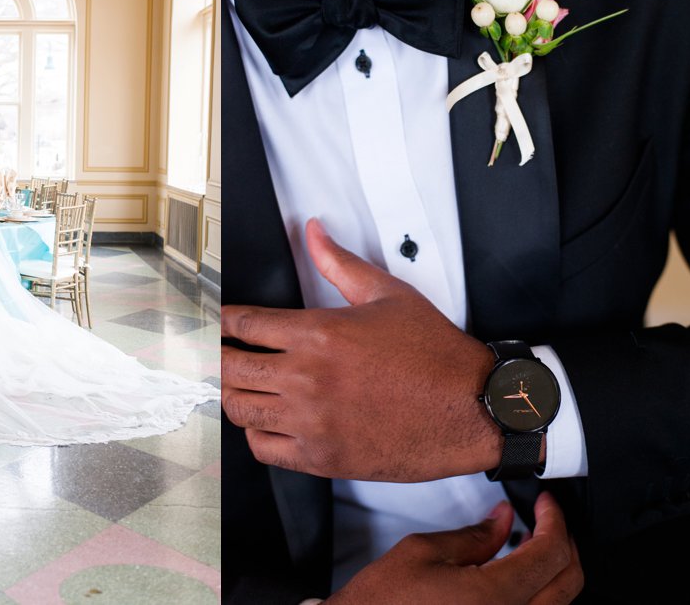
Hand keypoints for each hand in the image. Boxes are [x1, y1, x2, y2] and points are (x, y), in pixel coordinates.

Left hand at [221, 218, 500, 481]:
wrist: (473, 408)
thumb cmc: (436, 355)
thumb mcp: (388, 294)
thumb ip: (340, 263)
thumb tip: (314, 232)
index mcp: (319, 334)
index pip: (244, 324)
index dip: (222, 321)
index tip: (218, 322)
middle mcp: (307, 378)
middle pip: (230, 368)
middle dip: (217, 358)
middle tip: (216, 354)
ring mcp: (311, 422)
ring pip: (240, 409)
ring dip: (232, 394)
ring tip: (237, 384)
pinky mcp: (322, 457)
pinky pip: (264, 448)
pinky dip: (255, 433)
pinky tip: (265, 420)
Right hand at [325, 495, 582, 604]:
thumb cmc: (382, 603)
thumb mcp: (424, 552)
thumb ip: (474, 535)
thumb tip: (504, 520)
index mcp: (496, 597)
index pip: (551, 553)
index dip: (554, 521)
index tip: (546, 505)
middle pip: (568, 583)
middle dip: (563, 544)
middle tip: (546, 520)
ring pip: (557, 604)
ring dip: (552, 571)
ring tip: (529, 545)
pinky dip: (536, 594)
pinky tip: (514, 576)